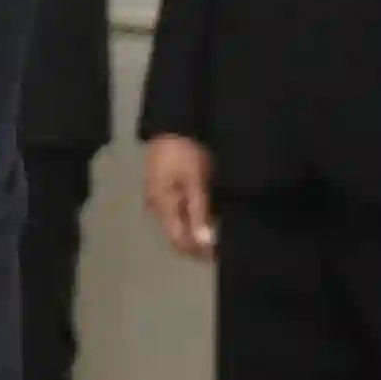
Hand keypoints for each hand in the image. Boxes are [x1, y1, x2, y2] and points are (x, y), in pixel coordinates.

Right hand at [143, 134, 217, 262]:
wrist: (173, 126)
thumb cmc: (184, 154)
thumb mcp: (195, 183)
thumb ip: (199, 213)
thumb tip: (204, 243)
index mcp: (163, 206)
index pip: (178, 241)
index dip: (197, 251)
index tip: (219, 254)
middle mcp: (158, 206)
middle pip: (177, 234)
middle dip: (198, 243)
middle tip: (222, 244)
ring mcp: (160, 198)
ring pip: (179, 224)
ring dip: (197, 230)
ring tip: (218, 229)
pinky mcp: (165, 189)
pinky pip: (179, 212)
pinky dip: (193, 217)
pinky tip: (208, 214)